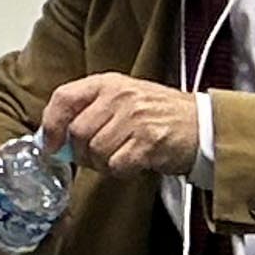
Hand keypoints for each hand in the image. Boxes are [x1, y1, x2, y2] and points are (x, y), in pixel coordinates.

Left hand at [40, 72, 199, 178]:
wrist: (205, 125)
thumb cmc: (160, 115)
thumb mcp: (123, 98)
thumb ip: (90, 111)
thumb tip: (55, 137)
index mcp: (108, 83)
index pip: (63, 97)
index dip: (50, 123)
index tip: (50, 144)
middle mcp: (119, 96)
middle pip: (77, 132)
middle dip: (80, 153)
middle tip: (95, 158)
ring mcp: (135, 118)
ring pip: (95, 151)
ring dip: (102, 164)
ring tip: (120, 158)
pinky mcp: (149, 142)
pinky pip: (117, 165)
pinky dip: (120, 172)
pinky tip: (133, 164)